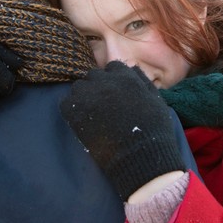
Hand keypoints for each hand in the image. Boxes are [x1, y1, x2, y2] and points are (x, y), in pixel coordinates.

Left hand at [60, 61, 184, 200]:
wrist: (139, 155)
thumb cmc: (153, 131)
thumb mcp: (157, 101)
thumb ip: (144, 82)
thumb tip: (132, 68)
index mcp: (126, 78)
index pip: (113, 67)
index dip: (113, 81)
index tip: (114, 93)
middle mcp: (106, 81)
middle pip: (94, 76)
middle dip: (97, 87)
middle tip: (101, 106)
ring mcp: (89, 95)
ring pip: (79, 87)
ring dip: (83, 97)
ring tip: (90, 114)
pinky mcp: (75, 110)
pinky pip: (65, 102)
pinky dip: (71, 110)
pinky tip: (80, 122)